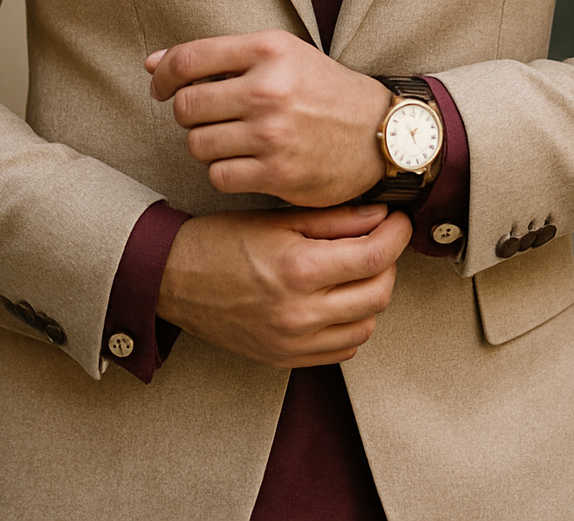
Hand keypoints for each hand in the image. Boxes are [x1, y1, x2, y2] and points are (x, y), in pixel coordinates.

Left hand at [146, 30, 390, 206]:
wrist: (379, 133)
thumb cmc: (321, 90)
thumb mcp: (279, 56)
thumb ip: (217, 58)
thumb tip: (152, 64)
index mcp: (268, 50)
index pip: (188, 59)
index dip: (164, 75)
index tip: (162, 86)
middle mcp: (269, 89)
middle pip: (186, 106)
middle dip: (187, 113)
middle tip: (205, 116)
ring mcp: (273, 134)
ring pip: (198, 144)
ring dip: (205, 144)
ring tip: (229, 138)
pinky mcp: (279, 174)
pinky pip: (219, 176)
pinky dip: (224, 171)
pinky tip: (243, 161)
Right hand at [156, 204, 412, 368]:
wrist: (175, 279)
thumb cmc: (222, 241)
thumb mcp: (278, 219)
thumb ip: (333, 219)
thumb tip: (379, 214)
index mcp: (299, 269)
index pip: (374, 256)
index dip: (396, 234)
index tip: (399, 219)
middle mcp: (301, 313)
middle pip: (379, 294)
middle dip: (388, 263)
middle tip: (380, 240)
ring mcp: (294, 342)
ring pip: (366, 325)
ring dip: (371, 295)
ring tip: (356, 269)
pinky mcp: (286, 359)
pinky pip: (342, 349)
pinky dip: (350, 323)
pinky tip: (337, 299)